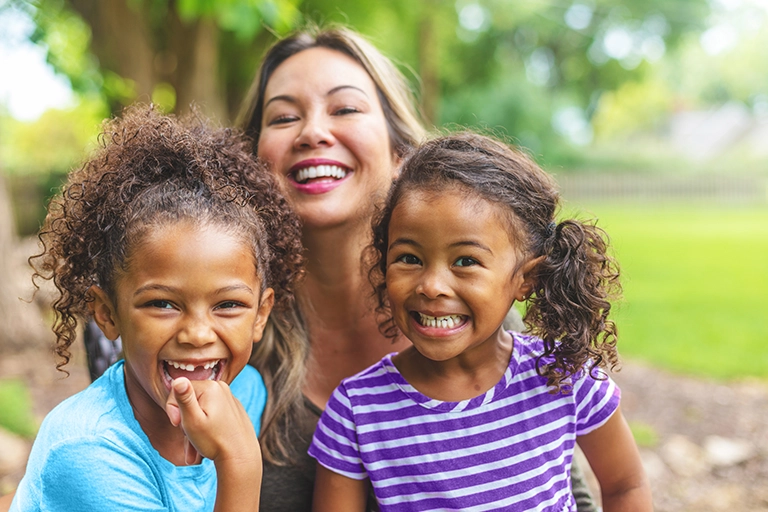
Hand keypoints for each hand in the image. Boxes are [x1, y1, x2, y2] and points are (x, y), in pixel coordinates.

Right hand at [165, 377, 262, 510]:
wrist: (241, 457)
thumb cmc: (215, 440)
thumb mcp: (192, 420)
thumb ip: (184, 399)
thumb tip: (178, 379)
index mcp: (210, 386)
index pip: (179, 391)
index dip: (173, 409)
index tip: (177, 425)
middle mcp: (222, 388)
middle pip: (191, 402)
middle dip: (185, 423)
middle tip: (188, 440)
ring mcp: (229, 399)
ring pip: (201, 412)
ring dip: (194, 431)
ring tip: (195, 452)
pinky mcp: (233, 410)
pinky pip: (213, 416)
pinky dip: (206, 430)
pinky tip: (206, 447)